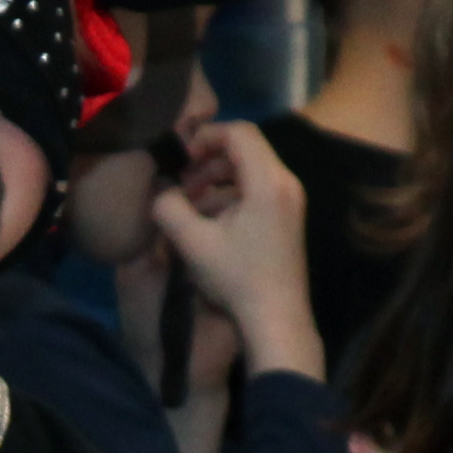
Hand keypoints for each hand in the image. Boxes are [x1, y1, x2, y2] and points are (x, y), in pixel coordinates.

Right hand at [145, 120, 323, 380]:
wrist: (277, 319)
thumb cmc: (237, 279)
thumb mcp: (193, 244)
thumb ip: (169, 209)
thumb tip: (162, 194)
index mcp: (268, 182)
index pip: (238, 132)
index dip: (205, 137)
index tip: (181, 160)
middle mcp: (286, 182)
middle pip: (245, 148)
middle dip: (208, 160)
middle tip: (182, 185)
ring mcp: (290, 199)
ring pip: (249, 169)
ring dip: (216, 179)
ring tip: (191, 206)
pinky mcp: (287, 216)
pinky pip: (256, 189)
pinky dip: (230, 195)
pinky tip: (209, 223)